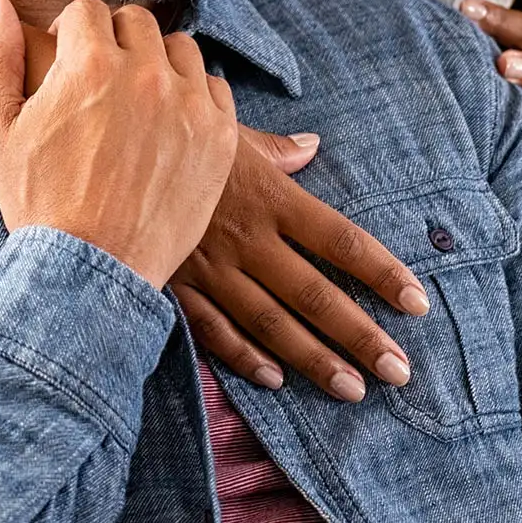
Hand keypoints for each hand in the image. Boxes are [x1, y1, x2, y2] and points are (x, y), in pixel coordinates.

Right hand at [0, 0, 237, 288]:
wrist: (90, 270)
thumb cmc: (37, 201)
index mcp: (89, 63)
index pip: (88, 10)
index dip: (72, 32)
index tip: (69, 59)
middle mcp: (145, 74)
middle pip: (137, 22)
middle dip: (115, 41)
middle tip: (102, 80)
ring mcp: (189, 104)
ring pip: (180, 49)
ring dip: (158, 63)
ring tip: (138, 99)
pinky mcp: (220, 136)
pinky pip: (214, 88)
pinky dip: (193, 97)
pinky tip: (170, 123)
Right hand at [172, 127, 430, 400]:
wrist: (104, 153)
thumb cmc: (174, 137)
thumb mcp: (228, 132)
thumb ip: (276, 149)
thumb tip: (312, 145)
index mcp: (271, 197)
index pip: (340, 240)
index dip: (382, 273)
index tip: (417, 302)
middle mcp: (249, 238)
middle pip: (316, 295)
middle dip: (361, 336)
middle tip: (399, 371)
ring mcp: (212, 267)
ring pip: (272, 323)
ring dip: (315, 360)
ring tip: (353, 390)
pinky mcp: (177, 286)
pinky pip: (216, 330)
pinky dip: (245, 358)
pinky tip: (277, 380)